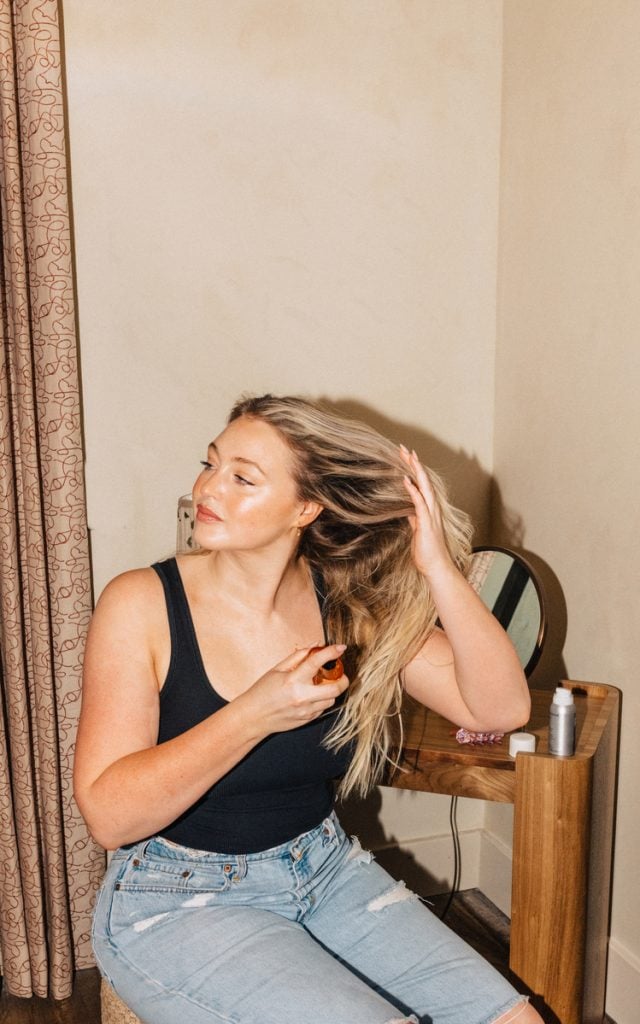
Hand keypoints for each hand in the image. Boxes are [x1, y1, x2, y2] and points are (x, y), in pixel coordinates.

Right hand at [239, 643, 348, 736]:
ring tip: (322, 685)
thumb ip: (298, 657)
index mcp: (292, 680)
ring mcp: (306, 710)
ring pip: (332, 699)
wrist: (254, 717)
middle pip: (335, 688)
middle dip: (343, 679)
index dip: (331, 653)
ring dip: (331, 690)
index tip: (341, 647)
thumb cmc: (262, 691)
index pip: (316, 663)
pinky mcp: (307, 720)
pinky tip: (312, 696)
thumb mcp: (276, 670)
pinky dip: (322, 700)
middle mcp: (302, 697)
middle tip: (340, 673)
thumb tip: (316, 645)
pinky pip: (323, 709)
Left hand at [400, 445, 453, 581]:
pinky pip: (420, 503)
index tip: (404, 456)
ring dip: (416, 471)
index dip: (413, 470)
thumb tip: (408, 511)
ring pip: (425, 487)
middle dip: (414, 463)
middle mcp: (432, 509)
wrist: (436, 568)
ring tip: (407, 456)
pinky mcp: (427, 523)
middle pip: (424, 480)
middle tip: (404, 448)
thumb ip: (414, 519)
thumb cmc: (427, 552)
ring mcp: (431, 515)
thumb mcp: (417, 531)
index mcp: (429, 510)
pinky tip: (406, 480)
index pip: (421, 484)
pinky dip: (414, 490)